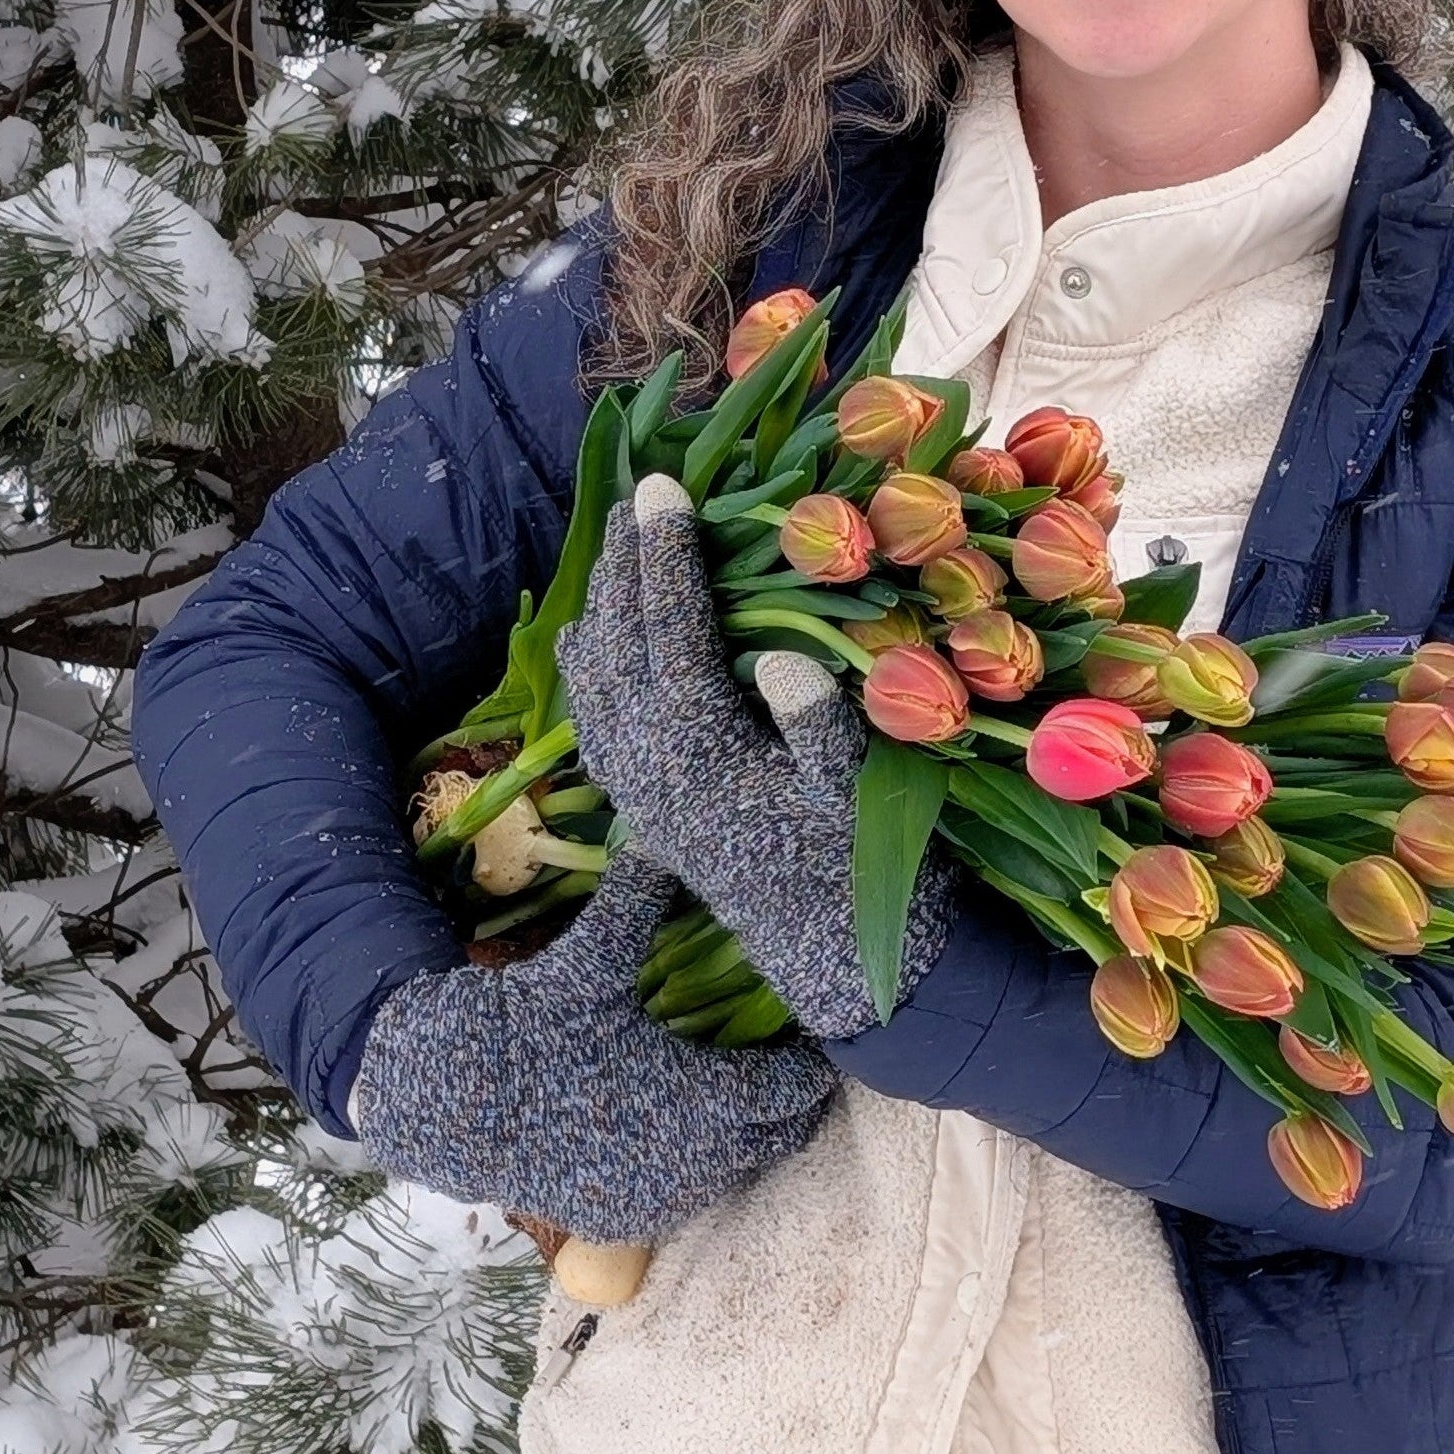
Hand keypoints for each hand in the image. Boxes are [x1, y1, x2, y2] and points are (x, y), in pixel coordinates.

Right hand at [347, 848, 837, 1240]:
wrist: (454, 1103)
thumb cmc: (534, 1030)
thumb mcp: (590, 963)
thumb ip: (637, 900)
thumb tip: (661, 831)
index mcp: (703, 1100)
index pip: (789, 1090)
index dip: (806, 1064)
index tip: (814, 1038)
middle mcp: (696, 1162)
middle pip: (777, 1138)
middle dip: (789, 1103)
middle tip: (788, 1061)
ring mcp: (663, 1199)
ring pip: (737, 1171)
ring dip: (748, 1136)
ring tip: (744, 1091)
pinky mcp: (628, 1219)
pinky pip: (689, 1195)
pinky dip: (701, 1165)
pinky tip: (686, 1130)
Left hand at [555, 473, 952, 1039]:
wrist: (835, 966)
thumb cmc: (859, 872)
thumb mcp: (856, 798)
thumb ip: (819, 730)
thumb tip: (783, 662)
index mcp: (699, 754)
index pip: (672, 630)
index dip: (666, 553)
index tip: (660, 487)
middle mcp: (652, 769)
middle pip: (621, 643)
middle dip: (624, 566)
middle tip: (630, 498)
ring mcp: (640, 791)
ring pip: (598, 681)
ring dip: (604, 609)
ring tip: (611, 552)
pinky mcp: (645, 810)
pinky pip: (598, 722)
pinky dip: (593, 670)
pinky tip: (594, 643)